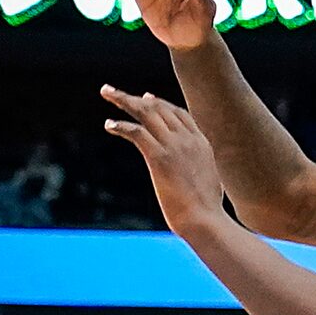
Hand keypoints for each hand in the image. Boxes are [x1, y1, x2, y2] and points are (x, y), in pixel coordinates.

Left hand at [101, 89, 228, 232]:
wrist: (206, 222)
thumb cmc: (207, 213)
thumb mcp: (209, 184)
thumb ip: (200, 172)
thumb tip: (198, 182)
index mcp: (202, 144)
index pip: (179, 114)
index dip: (160, 104)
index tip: (145, 97)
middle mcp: (188, 139)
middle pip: (159, 107)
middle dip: (135, 98)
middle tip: (113, 92)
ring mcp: (174, 146)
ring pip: (146, 112)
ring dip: (123, 100)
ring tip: (106, 93)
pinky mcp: (159, 157)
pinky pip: (136, 132)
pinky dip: (121, 126)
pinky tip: (109, 125)